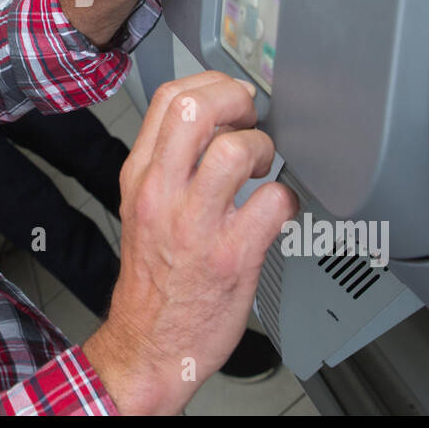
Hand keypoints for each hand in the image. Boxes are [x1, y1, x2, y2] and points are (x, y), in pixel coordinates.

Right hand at [82, 71, 298, 414]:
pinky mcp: (232, 256)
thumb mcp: (140, 208)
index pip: (168, 99)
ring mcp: (197, 225)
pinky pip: (274, 203)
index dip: (211, 84)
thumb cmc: (153, 279)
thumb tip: (210, 124)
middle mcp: (163, 194)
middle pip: (195, 108)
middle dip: (236, 99)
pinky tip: (279, 211)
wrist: (149, 343)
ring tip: (261, 167)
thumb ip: (168, 164)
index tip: (231, 97)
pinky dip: (288, 200)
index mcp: (141, 177)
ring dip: (261, 149)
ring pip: (234, 150)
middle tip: (250, 120)